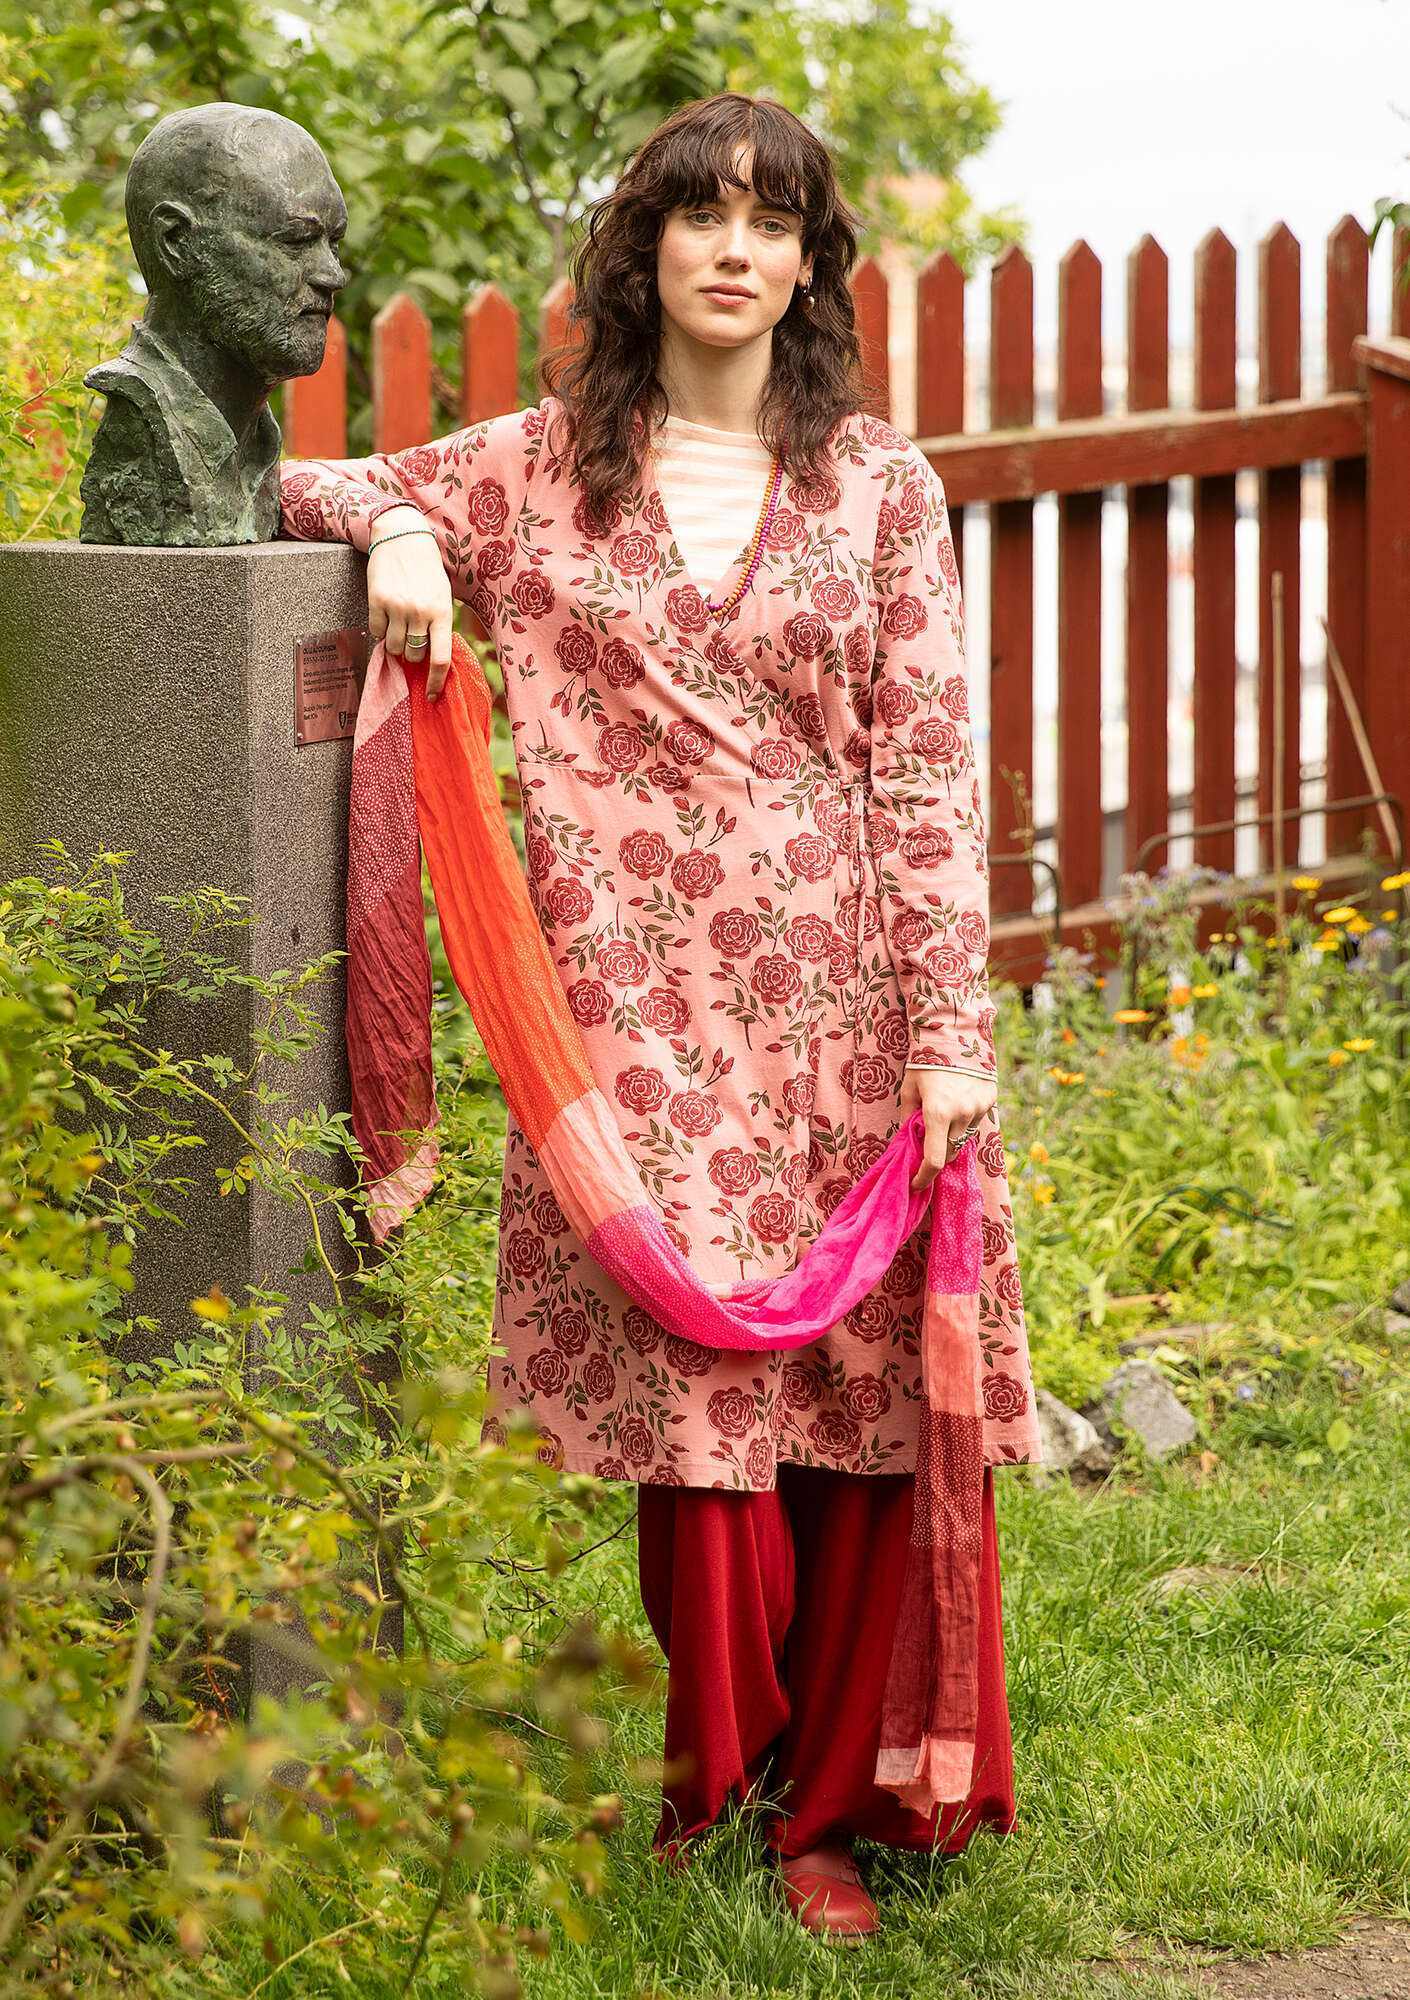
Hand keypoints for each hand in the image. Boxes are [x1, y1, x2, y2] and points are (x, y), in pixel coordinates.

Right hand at [367, 506, 455, 698]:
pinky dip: (379, 630)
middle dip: (412, 652)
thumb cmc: (427, 570)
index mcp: (442, 613)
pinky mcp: (377, 600)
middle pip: (414, 655)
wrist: (403, 536)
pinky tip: (385, 614)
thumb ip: (439, 625)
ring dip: (395, 643)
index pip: (441, 658)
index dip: (436, 682)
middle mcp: (420, 612)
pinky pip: (375, 632)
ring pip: (392, 647)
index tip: (431, 696)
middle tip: (412, 637)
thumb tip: (432, 660)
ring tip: (399, 625)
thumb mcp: (443, 596)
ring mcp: (397, 607)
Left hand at [899, 1067, 995, 1192]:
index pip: (934, 1160)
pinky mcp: (990, 1101)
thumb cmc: (924, 1062)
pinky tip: (957, 1103)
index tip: (916, 1184)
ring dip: (952, 1138)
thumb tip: (907, 1145)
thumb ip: (908, 1121)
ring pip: (964, 1139)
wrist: (955, 1033)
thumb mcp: (909, 1091)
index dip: (924, 1177)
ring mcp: (979, 1108)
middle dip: (937, 1155)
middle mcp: (961, 1114)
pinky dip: (964, 1123)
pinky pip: (975, 1123)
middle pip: (950, 1153)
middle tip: (926, 1141)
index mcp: (937, 1113)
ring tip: (942, 1116)